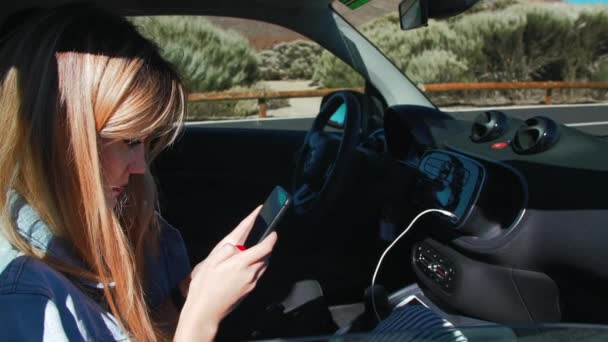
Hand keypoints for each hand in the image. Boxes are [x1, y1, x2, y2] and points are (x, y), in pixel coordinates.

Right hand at [174, 207, 276, 341]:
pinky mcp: (249, 291)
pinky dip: (255, 267)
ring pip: (263, 265)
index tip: (273, 229)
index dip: (271, 236)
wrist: (204, 312)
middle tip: (258, 239)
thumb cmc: (204, 287)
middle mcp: (250, 273)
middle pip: (266, 256)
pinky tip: (242, 267)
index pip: (265, 247)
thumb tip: (239, 245)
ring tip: (248, 252)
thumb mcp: (211, 261)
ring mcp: (251, 283)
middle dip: (265, 246)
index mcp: (241, 263)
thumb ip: (228, 249)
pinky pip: (258, 274)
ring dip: (260, 257)